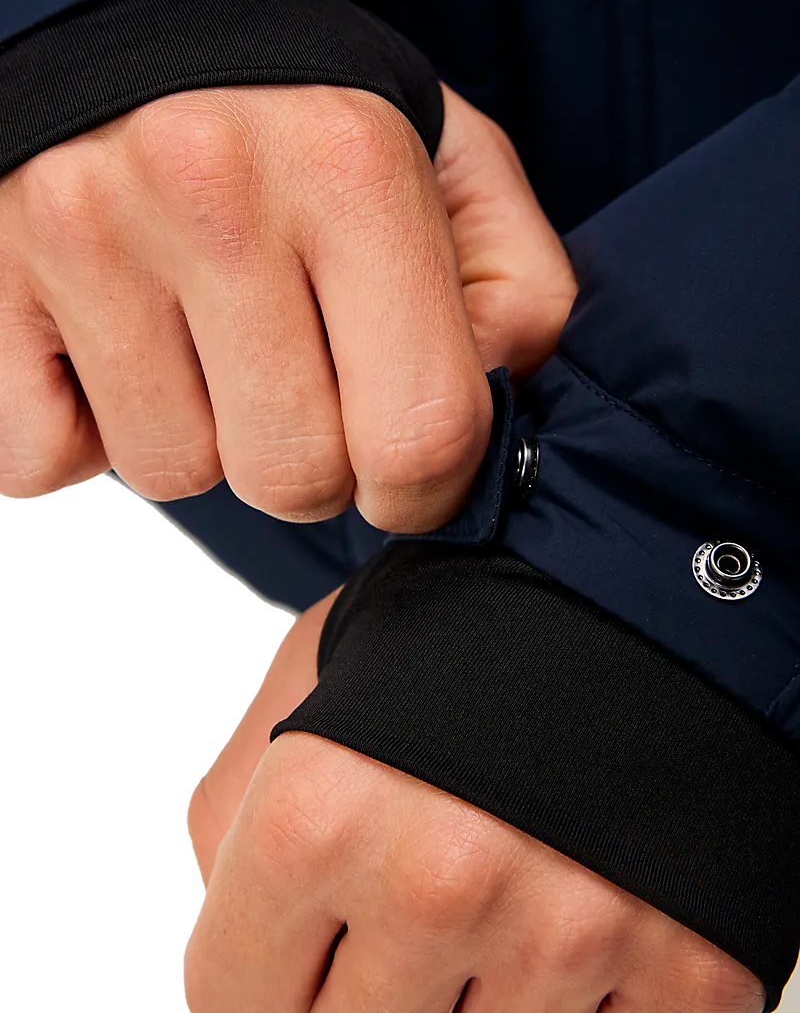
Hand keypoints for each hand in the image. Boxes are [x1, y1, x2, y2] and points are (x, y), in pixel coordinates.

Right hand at [0, 81, 575, 530]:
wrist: (139, 13)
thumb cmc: (309, 114)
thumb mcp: (453, 164)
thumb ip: (514, 293)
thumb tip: (489, 421)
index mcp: (353, 168)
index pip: (419, 431)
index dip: (427, 490)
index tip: (405, 472)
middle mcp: (213, 194)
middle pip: (291, 476)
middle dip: (311, 463)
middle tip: (298, 383)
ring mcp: (83, 232)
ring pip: (172, 472)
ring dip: (201, 437)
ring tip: (201, 342)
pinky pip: (40, 457)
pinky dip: (83, 432)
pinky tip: (113, 349)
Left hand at [185, 590, 764, 1012]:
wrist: (632, 592)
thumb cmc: (448, 635)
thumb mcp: (304, 683)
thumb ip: (230, 824)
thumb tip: (237, 968)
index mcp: (322, 810)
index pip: (234, 1008)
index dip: (256, 990)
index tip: (291, 974)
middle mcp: (440, 879)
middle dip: (360, 997)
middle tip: (397, 930)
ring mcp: (569, 933)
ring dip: (470, 1003)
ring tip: (491, 906)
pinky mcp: (686, 968)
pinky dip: (570, 1012)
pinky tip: (567, 932)